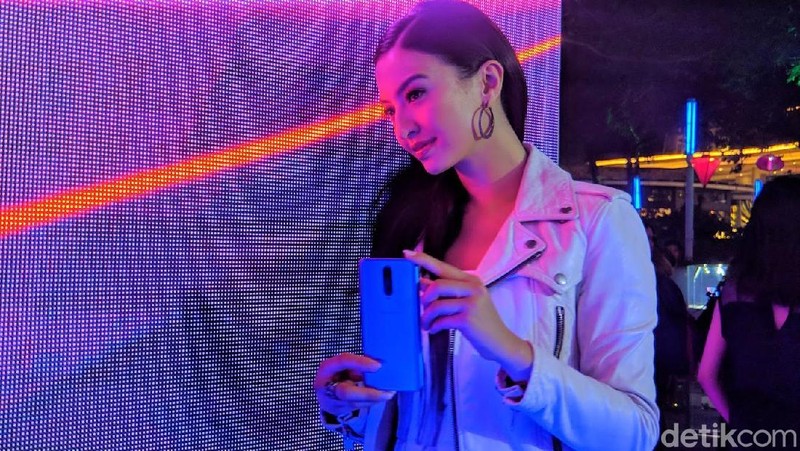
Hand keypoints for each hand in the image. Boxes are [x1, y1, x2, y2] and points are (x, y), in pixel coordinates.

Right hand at [314, 353, 395, 416]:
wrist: (325, 394)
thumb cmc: (337, 374)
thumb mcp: (343, 365)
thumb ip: (357, 364)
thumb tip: (378, 363)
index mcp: (326, 368)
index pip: (343, 361)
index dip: (360, 363)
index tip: (378, 366)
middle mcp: (326, 386)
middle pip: (346, 392)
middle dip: (368, 393)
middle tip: (388, 393)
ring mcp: (331, 401)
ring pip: (355, 403)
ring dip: (374, 399)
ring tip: (390, 393)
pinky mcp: (339, 411)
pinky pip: (358, 407)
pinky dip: (372, 402)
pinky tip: (383, 397)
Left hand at [403, 249, 532, 381]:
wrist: (502, 343)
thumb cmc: (481, 323)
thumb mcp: (466, 302)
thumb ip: (446, 291)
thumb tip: (422, 282)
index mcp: (471, 280)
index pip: (442, 267)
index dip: (423, 260)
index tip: (407, 254)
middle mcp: (473, 288)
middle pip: (437, 285)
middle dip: (424, 298)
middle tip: (423, 309)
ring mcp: (472, 303)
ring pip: (436, 304)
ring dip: (427, 316)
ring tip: (426, 324)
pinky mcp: (468, 320)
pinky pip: (441, 320)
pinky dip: (434, 326)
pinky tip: (435, 330)